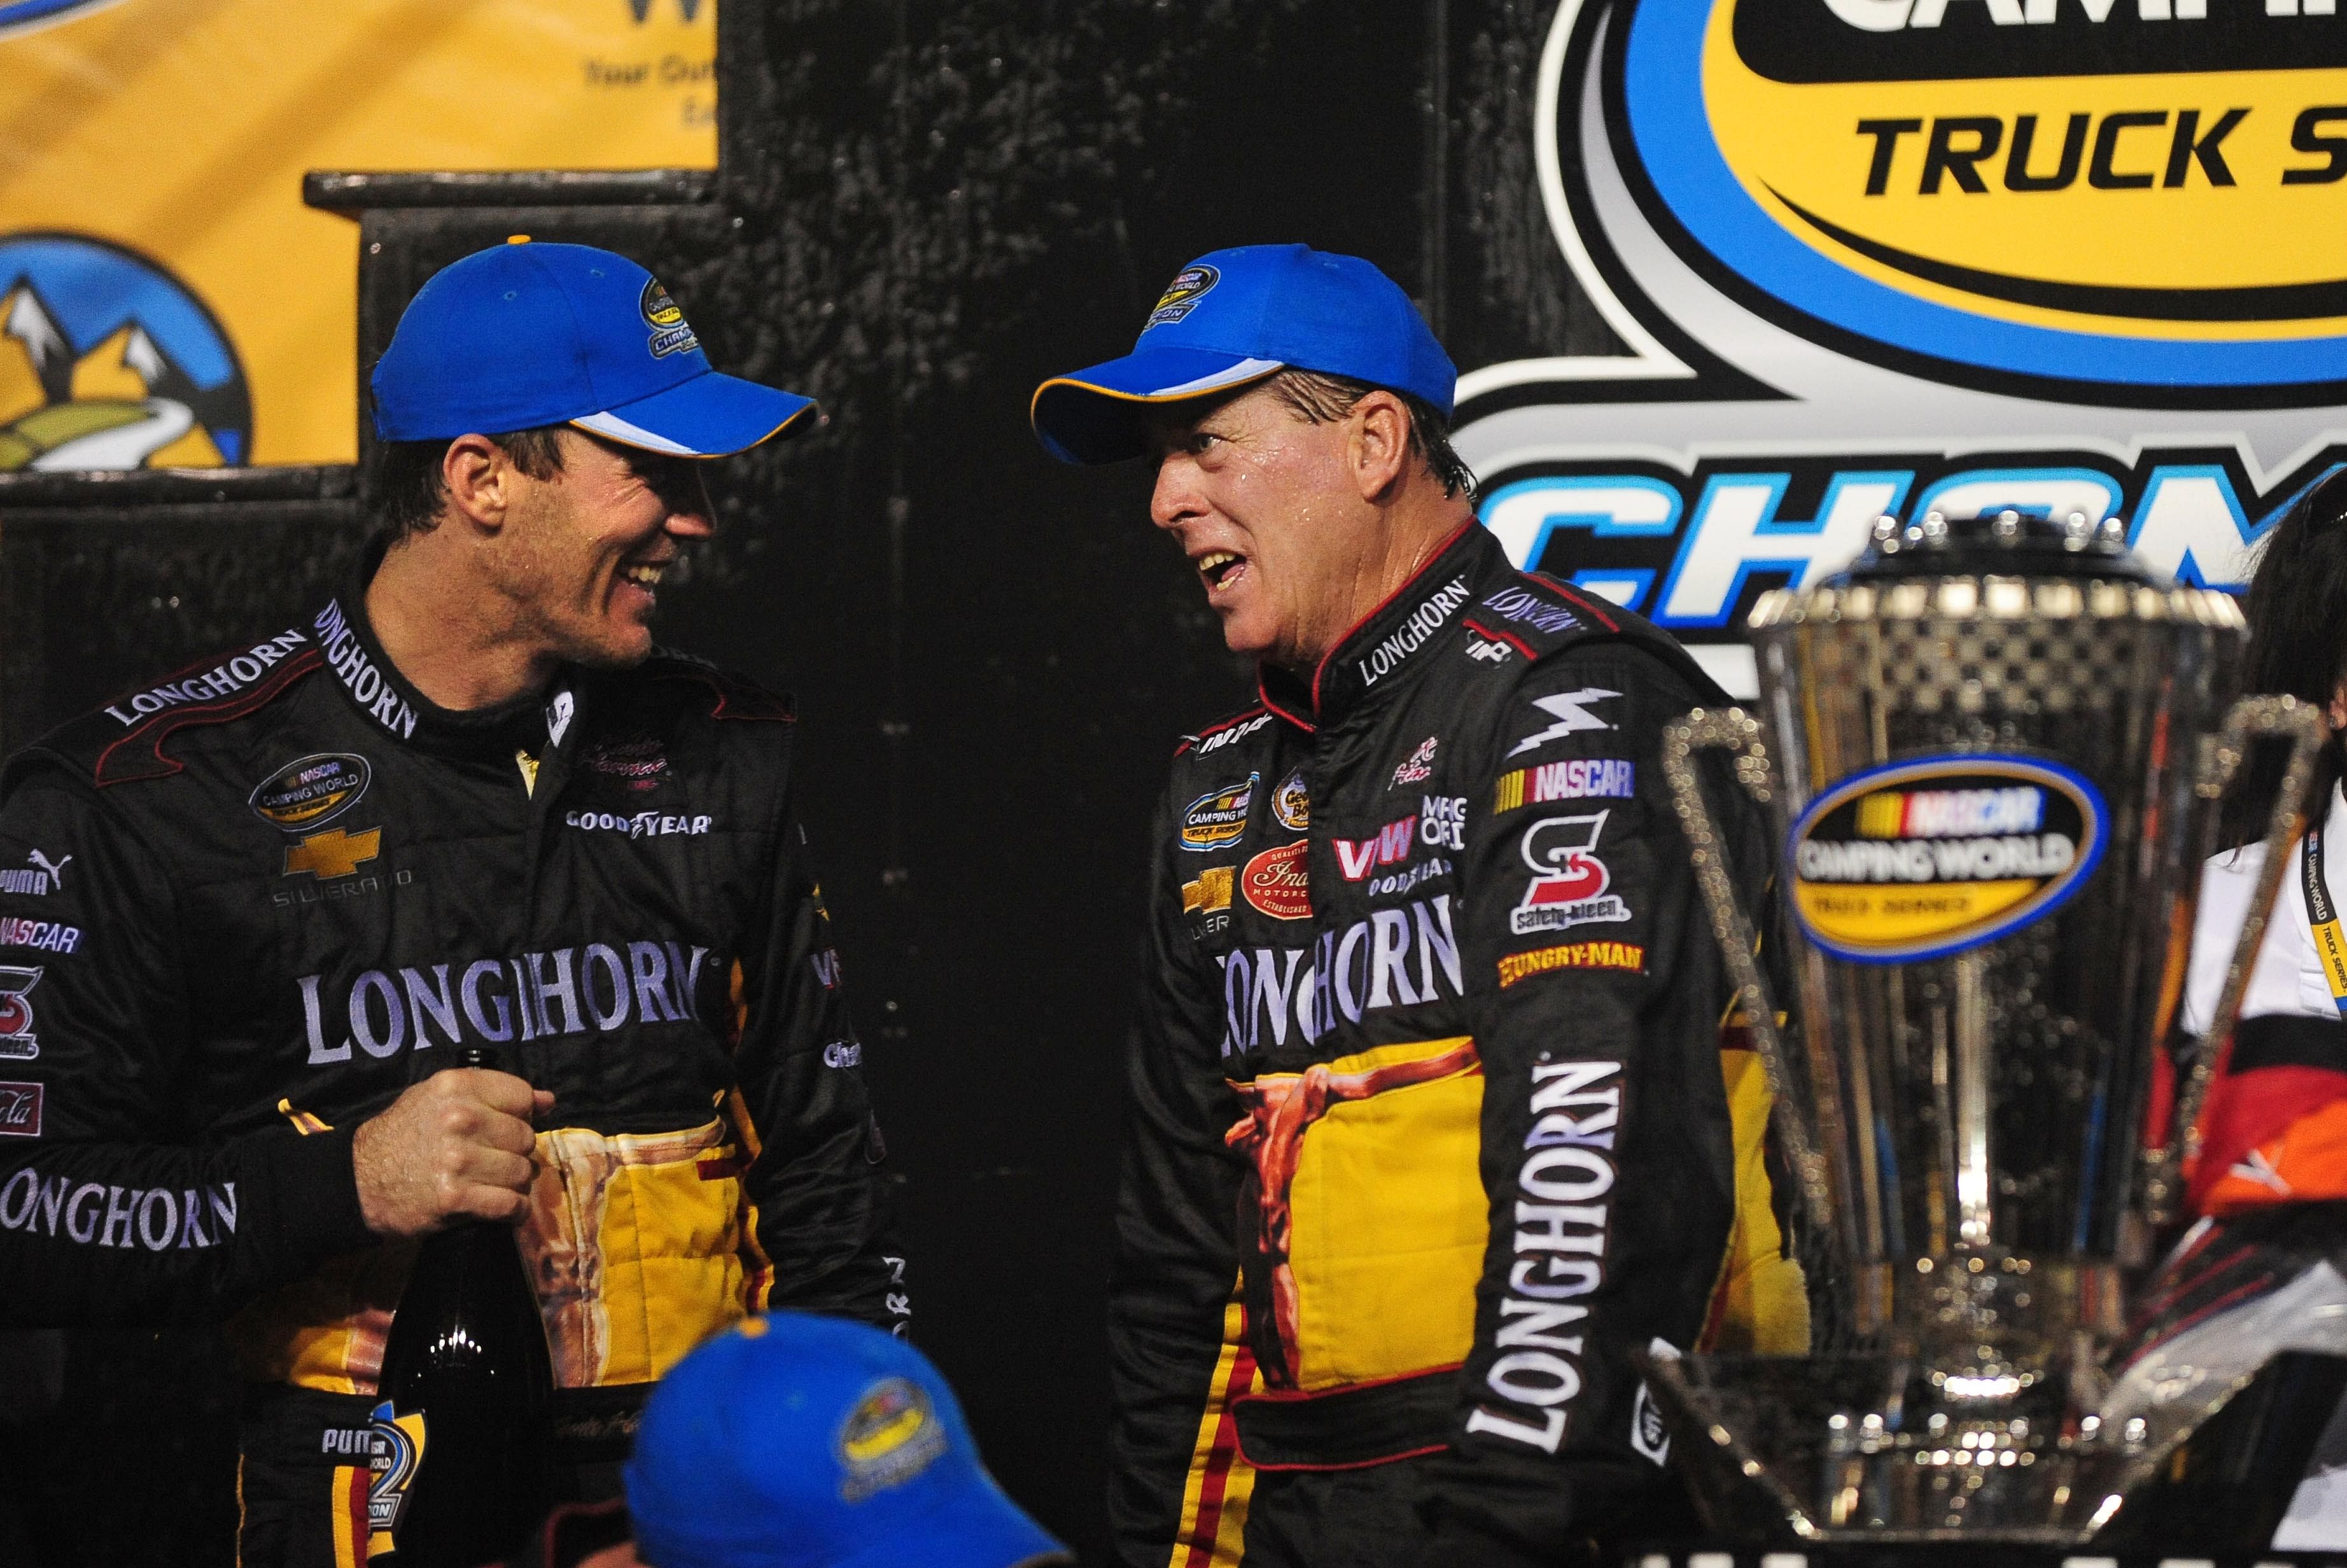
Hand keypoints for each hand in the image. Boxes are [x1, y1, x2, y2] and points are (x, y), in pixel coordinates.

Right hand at [351, 1069, 553, 1236]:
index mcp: (456, 1087)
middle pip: (525, 1137)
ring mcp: (458, 1159)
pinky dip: (514, 1211)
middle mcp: (460, 1118)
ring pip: (521, 1172)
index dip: (521, 1116)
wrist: (358, 1181)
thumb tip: (548, 1100)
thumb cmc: (402, 1136)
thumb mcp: (437, 1099)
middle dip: (515, 1153)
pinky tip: (505, 1210)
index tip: (506, 1129)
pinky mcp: (456, 1197)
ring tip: (493, 1184)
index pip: (521, 1097)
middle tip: (495, 1161)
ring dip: (514, 1183)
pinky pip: (510, 1204)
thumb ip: (492, 1093)